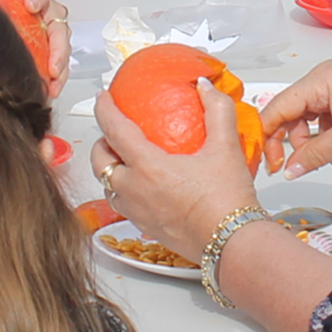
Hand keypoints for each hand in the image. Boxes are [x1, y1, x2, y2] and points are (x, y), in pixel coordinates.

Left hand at [21, 0, 69, 97]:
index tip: (31, 5)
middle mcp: (51, 13)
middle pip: (59, 29)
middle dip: (58, 49)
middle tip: (53, 66)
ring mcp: (55, 30)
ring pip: (63, 49)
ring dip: (60, 69)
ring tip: (53, 85)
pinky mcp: (54, 46)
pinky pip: (59, 62)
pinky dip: (56, 78)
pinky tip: (49, 91)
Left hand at [90, 79, 257, 260]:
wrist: (232, 243)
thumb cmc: (227, 201)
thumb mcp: (226, 148)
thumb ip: (217, 110)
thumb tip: (205, 88)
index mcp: (148, 168)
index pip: (114, 130)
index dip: (104, 109)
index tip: (103, 98)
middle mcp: (135, 191)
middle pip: (100, 162)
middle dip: (102, 142)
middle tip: (115, 131)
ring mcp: (137, 212)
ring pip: (107, 186)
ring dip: (110, 169)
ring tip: (127, 158)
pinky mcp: (145, 227)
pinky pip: (122, 204)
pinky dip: (124, 189)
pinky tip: (145, 185)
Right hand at [258, 61, 331, 179]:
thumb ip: (314, 154)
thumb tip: (290, 170)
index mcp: (320, 79)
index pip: (278, 107)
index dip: (268, 136)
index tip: (266, 161)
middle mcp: (324, 79)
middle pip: (289, 112)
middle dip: (288, 141)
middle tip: (290, 168)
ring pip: (304, 119)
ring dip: (307, 142)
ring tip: (322, 158)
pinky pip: (320, 120)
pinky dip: (321, 138)